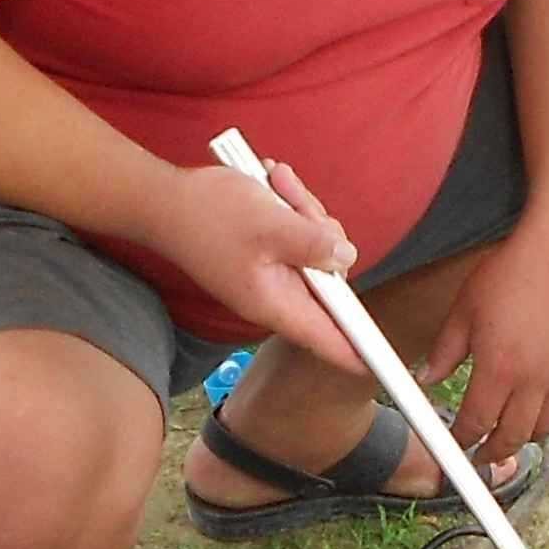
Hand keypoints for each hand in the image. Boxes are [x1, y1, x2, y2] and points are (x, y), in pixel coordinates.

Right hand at [148, 157, 360, 370]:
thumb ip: (313, 244)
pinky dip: (291, 209)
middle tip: (297, 203)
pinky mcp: (266, 255)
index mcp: (275, 302)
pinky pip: (297, 236)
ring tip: (277, 184)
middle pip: (329, 280)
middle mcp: (276, 295)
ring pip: (316, 251)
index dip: (358, 350)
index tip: (386, 364)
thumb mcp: (270, 224)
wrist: (162, 199)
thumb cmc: (209, 215)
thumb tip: (347, 257)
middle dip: (324, 236)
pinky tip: (273, 185)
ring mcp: (271, 275)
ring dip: (304, 213)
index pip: (326, 339)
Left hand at [425, 220, 548, 456]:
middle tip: (480, 455)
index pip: (476, 422)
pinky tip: (542, 413)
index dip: (462, 441)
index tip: (453, 445)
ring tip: (509, 436)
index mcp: (499, 368)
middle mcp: (534, 379)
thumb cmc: (512, 271)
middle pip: (513, 436)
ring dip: (524, 439)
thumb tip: (425, 379)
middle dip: (492, 452)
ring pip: (546, 428)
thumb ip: (445, 350)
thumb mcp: (465, 308)